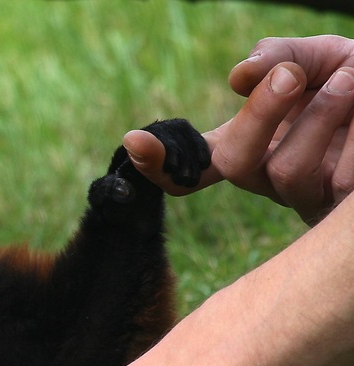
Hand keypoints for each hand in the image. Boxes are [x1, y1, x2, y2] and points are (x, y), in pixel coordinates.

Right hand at [124, 35, 353, 223]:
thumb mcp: (318, 55)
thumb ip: (278, 55)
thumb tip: (240, 78)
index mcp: (246, 144)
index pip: (187, 164)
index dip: (156, 162)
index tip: (134, 141)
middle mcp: (263, 175)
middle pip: (232, 162)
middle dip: (257, 115)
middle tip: (289, 75)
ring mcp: (300, 196)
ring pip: (285, 170)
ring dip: (320, 116)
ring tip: (353, 81)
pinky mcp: (335, 210)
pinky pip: (338, 178)